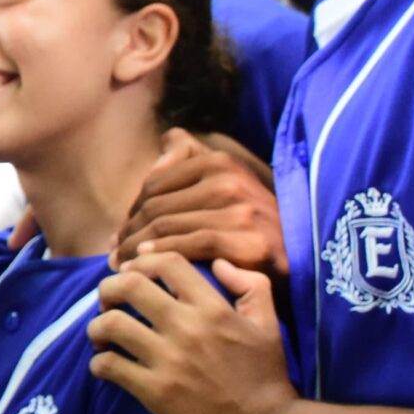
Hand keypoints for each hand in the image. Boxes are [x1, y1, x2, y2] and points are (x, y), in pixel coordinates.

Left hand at [88, 252, 297, 413]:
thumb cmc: (267, 377)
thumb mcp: (269, 324)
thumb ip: (251, 286)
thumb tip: (219, 263)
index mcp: (213, 308)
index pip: (167, 263)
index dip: (141, 261)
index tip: (131, 272)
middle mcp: (187, 327)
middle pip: (128, 286)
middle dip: (108, 289)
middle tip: (108, 302)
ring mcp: (169, 360)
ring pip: (111, 324)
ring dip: (97, 326)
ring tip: (100, 335)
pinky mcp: (155, 392)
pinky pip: (109, 366)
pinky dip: (99, 363)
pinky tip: (105, 366)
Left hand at [111, 129, 284, 278]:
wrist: (301, 260)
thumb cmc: (253, 224)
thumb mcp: (227, 182)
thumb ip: (193, 158)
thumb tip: (164, 148)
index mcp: (220, 162)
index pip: (155, 184)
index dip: (130, 210)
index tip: (118, 233)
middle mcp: (229, 181)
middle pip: (156, 207)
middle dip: (127, 232)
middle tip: (112, 253)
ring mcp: (240, 211)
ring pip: (166, 226)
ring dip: (134, 248)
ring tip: (120, 265)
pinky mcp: (247, 242)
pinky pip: (188, 246)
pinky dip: (160, 256)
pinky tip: (144, 265)